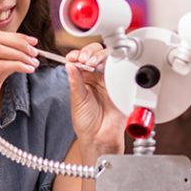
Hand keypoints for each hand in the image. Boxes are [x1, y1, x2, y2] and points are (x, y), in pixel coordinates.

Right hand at [0, 31, 39, 118]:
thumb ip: (4, 62)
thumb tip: (24, 53)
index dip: (16, 37)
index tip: (32, 42)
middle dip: (20, 43)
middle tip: (35, 51)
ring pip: (0, 50)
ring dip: (21, 54)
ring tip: (33, 62)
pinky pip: (0, 65)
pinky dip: (18, 65)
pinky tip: (27, 69)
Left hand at [64, 43, 124, 159]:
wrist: (101, 138)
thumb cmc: (87, 124)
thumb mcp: (77, 100)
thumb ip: (75, 82)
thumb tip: (69, 65)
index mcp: (84, 79)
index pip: (81, 59)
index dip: (78, 55)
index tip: (74, 57)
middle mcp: (97, 77)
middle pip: (96, 54)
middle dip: (89, 53)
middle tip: (84, 59)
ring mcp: (110, 80)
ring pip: (108, 59)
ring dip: (100, 56)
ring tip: (92, 62)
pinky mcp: (121, 85)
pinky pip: (120, 70)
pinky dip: (114, 65)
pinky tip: (106, 68)